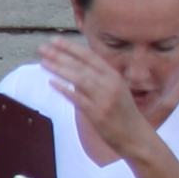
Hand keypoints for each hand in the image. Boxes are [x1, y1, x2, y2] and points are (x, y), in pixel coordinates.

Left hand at [38, 37, 152, 162]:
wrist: (136, 136)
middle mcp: (110, 84)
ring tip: (43, 62)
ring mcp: (104, 98)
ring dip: (59, 69)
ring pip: (79, 79)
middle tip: (42, 48)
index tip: (55, 40)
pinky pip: (78, 99)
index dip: (71, 47)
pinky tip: (52, 83)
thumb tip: (74, 66)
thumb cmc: (122, 113)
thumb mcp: (115, 89)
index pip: (90, 57)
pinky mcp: (98, 114)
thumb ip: (98, 78)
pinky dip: (65, 90)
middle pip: (81, 65)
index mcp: (114, 76)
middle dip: (60, 55)